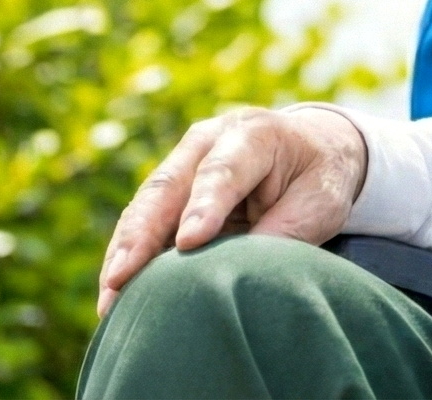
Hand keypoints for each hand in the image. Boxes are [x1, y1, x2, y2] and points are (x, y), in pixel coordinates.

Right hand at [96, 106, 367, 316]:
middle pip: (169, 186)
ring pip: (145, 206)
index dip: (205, 205)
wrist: (310, 150)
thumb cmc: (318, 177)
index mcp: (255, 134)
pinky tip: (114, 293)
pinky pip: (142, 224)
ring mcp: (182, 162)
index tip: (190, 242)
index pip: (225, 170)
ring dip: (124, 253)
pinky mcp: (169, 190)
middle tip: (122, 276)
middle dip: (143, 233)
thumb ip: (283, 230)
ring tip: (110, 297)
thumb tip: (238, 272)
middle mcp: (209, 141)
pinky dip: (127, 258)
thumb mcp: (320, 201)